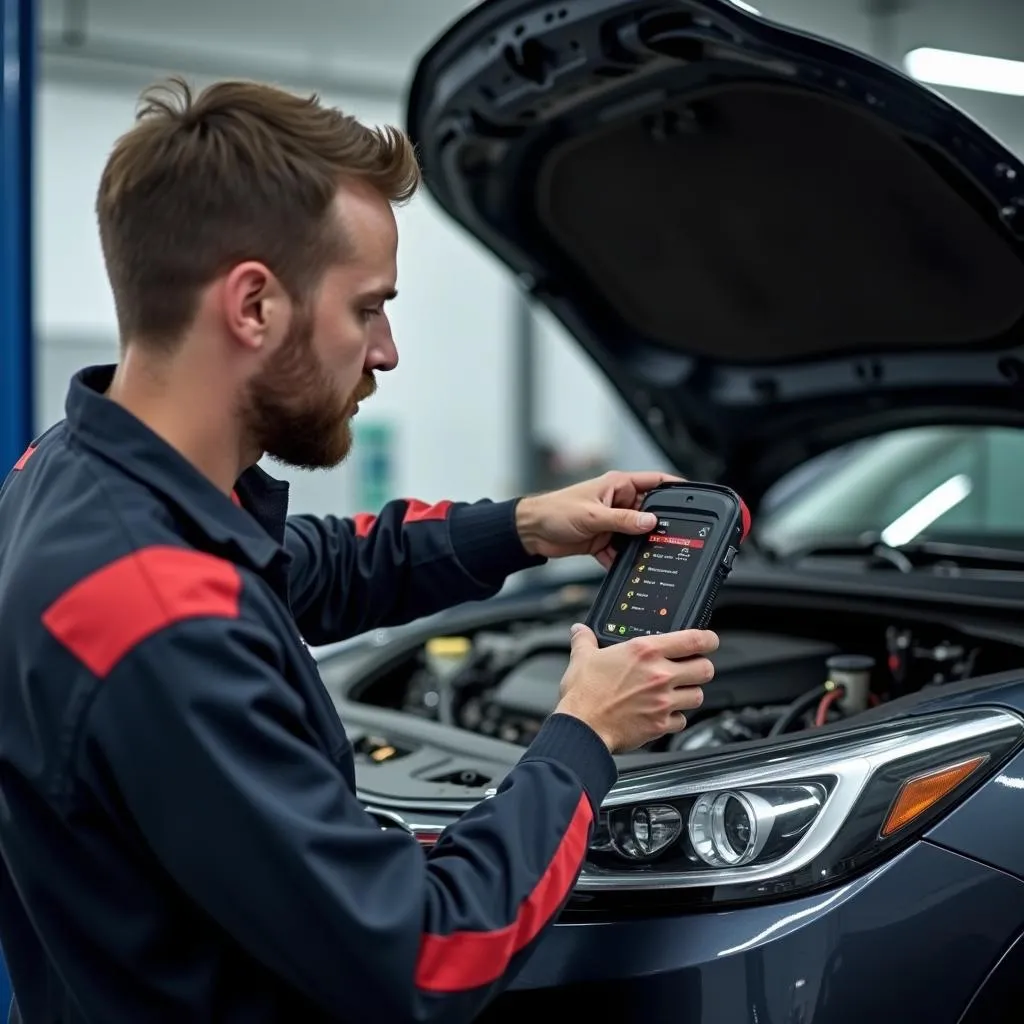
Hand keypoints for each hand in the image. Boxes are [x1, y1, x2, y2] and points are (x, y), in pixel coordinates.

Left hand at [515, 470, 684, 565]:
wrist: (531, 532)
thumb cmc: (555, 511)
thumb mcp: (593, 515)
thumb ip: (623, 520)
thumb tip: (650, 522)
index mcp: (617, 485)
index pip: (655, 482)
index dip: (675, 488)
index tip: (693, 498)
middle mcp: (617, 502)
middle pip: (649, 512)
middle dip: (659, 525)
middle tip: (674, 536)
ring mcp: (612, 522)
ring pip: (636, 535)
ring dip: (641, 546)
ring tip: (652, 555)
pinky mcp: (603, 540)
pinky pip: (622, 551)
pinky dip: (625, 560)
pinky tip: (630, 568)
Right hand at [554, 625, 717, 752]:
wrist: (582, 727)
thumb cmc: (584, 693)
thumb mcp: (582, 658)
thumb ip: (585, 640)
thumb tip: (580, 630)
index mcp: (645, 651)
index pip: (694, 639)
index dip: (709, 639)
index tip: (709, 641)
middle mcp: (660, 675)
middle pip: (705, 669)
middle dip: (701, 668)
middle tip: (691, 669)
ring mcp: (663, 701)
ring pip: (698, 696)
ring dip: (690, 693)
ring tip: (677, 692)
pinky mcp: (661, 724)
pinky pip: (682, 720)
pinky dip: (676, 718)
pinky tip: (663, 714)